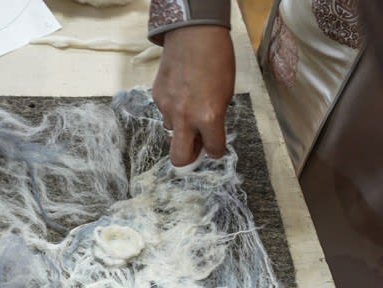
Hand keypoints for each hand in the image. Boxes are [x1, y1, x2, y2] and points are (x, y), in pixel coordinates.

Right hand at [152, 26, 234, 165]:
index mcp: (208, 116)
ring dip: (181, 125)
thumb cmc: (217, 60)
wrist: (194, 35)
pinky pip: (165, 112)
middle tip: (196, 146)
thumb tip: (207, 133)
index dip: (216, 149)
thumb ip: (215, 118)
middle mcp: (185, 117)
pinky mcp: (157, 98)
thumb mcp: (225, 94)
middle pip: (180, 159)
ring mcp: (168, 108)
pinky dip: (173, 107)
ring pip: (172, 131)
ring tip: (189, 104)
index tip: (216, 145)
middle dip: (189, 157)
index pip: (213, 150)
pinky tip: (180, 91)